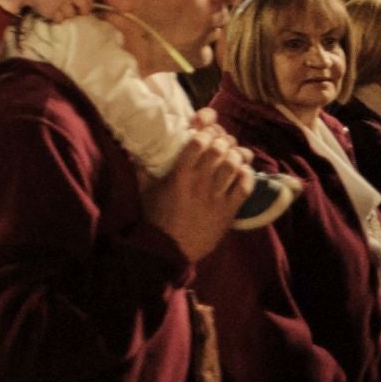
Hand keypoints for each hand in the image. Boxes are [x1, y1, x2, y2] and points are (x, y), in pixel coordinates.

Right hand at [27, 0, 93, 21]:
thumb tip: (78, 1)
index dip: (89, 4)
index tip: (85, 9)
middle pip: (83, 5)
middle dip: (83, 12)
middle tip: (78, 15)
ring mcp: (59, 3)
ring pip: (71, 14)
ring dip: (66, 16)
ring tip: (60, 13)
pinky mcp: (51, 10)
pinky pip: (59, 19)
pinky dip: (56, 19)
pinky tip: (52, 15)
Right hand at [142, 120, 252, 262]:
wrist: (170, 249)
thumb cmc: (155, 218)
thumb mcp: (144, 190)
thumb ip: (141, 168)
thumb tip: (134, 150)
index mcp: (179, 175)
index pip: (197, 143)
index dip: (204, 133)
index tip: (204, 132)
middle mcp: (199, 182)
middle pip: (218, 151)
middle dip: (222, 141)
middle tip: (221, 141)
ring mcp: (216, 197)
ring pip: (233, 166)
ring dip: (235, 155)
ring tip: (232, 154)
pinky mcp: (228, 211)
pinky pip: (245, 187)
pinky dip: (246, 175)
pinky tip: (242, 171)